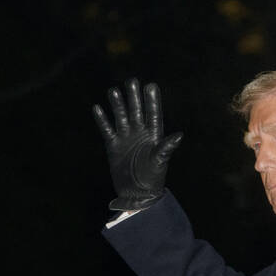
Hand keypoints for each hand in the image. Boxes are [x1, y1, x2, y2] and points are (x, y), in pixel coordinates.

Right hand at [92, 77, 182, 210]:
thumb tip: (179, 135)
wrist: (137, 194)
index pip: (153, 114)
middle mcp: (140, 133)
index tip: (150, 85)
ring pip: (121, 116)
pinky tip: (97, 107)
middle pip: (136, 110)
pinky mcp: (113, 145)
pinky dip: (102, 119)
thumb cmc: (153, 179)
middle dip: (134, 96)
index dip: (152, 101)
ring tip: (113, 90)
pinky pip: (107, 129)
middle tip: (132, 81)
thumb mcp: (160, 162)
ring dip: (118, 104)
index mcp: (154, 135)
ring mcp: (126, 138)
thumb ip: (166, 147)